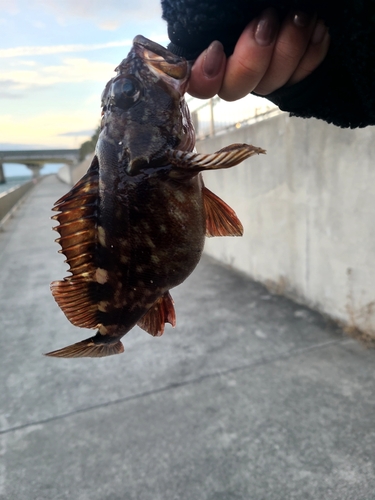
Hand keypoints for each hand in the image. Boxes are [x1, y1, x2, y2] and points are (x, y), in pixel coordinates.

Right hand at [188, 8, 329, 100]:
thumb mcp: (221, 3)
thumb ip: (211, 15)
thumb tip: (203, 21)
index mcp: (209, 52)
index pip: (198, 82)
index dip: (204, 76)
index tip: (217, 48)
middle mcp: (232, 66)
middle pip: (234, 88)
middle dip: (252, 59)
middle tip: (268, 20)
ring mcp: (263, 72)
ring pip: (270, 84)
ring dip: (288, 50)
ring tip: (301, 16)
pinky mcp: (292, 71)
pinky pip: (301, 77)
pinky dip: (311, 54)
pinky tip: (319, 30)